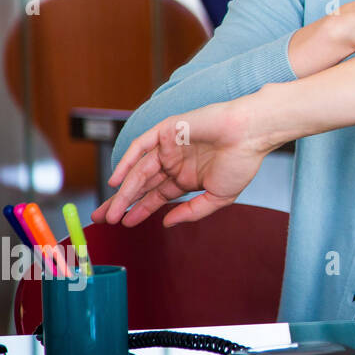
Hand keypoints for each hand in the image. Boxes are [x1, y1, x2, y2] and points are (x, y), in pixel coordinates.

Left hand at [92, 98, 273, 227]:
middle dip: (122, 202)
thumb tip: (167, 222)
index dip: (140, 210)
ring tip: (111, 210)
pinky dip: (127, 161)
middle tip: (103, 218)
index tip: (124, 224)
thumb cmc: (242, 162)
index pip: (157, 196)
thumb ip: (192, 211)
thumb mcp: (219, 197)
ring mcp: (169, 146)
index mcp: (187, 178)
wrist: (251, 134)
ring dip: (124, 190)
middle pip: (142, 185)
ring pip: (139, 170)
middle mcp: (175, 162)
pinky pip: (141, 146)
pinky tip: (117, 180)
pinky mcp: (167, 130)